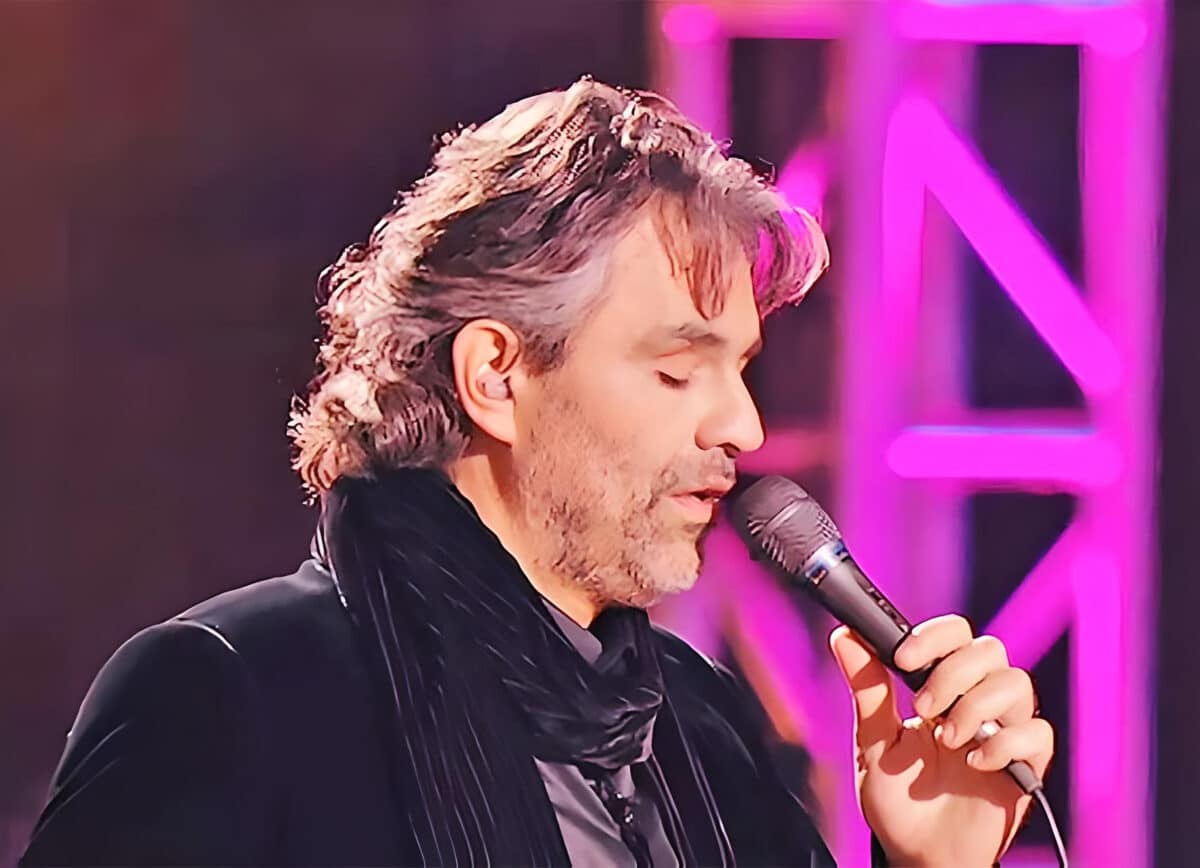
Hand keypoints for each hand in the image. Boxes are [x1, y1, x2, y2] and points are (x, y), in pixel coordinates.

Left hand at [829, 615, 1053, 866]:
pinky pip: (1037, 733)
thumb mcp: (873, 742)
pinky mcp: (1026, 765)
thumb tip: (844, 636)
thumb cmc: (898, 799)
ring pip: (1015, 683)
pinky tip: (975, 763)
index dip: (933, 636)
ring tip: (947, 741)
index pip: (954, 634)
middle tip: (922, 709)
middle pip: (988, 649)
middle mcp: (976, 701)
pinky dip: (1006, 743)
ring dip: (976, 706)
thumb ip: (867, 689)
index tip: (902, 658)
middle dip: (953, 672)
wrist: (918, 854)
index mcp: (939, 687)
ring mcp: (1003, 730)